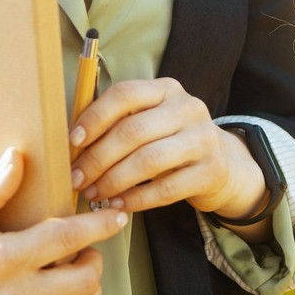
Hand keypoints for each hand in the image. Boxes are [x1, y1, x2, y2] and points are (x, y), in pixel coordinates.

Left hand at [69, 77, 266, 223]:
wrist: (223, 164)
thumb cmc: (170, 142)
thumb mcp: (151, 121)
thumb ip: (118, 123)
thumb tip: (71, 142)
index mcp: (166, 89)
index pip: (125, 94)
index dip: (94, 117)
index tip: (72, 142)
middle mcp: (188, 107)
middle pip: (133, 131)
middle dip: (97, 158)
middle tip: (76, 178)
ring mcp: (203, 138)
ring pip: (148, 160)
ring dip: (113, 180)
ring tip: (93, 193)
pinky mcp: (211, 170)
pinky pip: (165, 188)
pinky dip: (136, 199)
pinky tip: (118, 205)